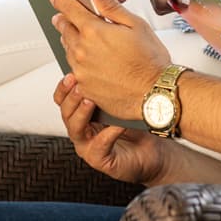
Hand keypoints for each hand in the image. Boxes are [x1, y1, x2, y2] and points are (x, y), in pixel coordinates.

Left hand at [51, 0, 170, 118]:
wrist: (155, 94)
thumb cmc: (150, 60)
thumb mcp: (135, 24)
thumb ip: (111, 5)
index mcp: (94, 31)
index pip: (70, 10)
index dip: (62, 1)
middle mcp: (82, 51)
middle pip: (65, 30)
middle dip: (63, 21)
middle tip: (62, 17)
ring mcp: (81, 71)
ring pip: (68, 51)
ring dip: (70, 42)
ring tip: (78, 38)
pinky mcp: (84, 88)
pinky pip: (74, 72)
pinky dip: (78, 63)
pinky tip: (90, 63)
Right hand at [54, 74, 168, 185]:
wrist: (156, 152)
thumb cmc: (138, 126)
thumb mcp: (122, 101)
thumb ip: (111, 86)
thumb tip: (107, 59)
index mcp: (83, 115)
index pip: (63, 100)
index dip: (64, 88)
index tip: (71, 73)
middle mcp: (82, 131)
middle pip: (66, 113)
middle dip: (71, 98)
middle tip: (79, 85)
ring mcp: (88, 147)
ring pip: (76, 130)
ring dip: (81, 114)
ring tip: (90, 101)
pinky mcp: (100, 160)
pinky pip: (99, 147)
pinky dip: (107, 134)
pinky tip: (116, 125)